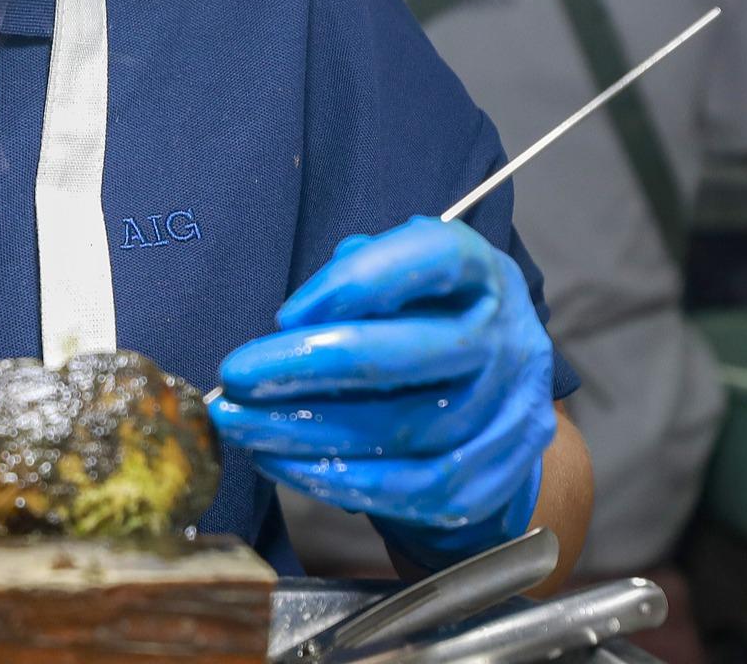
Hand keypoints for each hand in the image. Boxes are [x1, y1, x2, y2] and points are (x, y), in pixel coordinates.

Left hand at [210, 216, 554, 567]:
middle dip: (312, 364)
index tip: (287, 313)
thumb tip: (296, 321)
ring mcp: (509, 414)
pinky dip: (339, 480)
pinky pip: (413, 488)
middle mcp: (508, 340)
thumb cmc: (424, 322)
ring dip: (307, 430)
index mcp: (484, 275)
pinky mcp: (494, 478)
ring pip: (404, 429)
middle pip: (413, 354)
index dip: (361, 281)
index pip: (438, 258)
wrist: (493, 404)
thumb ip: (355, 279)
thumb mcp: (402, 279)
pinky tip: (281, 463)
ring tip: (241, 425)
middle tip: (236, 376)